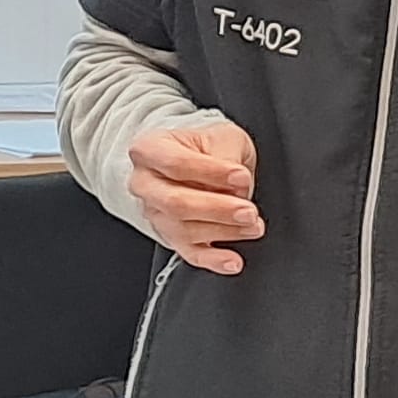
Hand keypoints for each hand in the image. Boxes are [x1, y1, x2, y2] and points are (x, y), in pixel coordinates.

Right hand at [127, 122, 262, 275]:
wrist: (197, 158)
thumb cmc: (206, 146)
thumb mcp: (221, 136)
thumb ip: (225, 156)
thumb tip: (236, 185)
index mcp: (149, 150)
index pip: (176, 164)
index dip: (211, 172)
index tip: (241, 176)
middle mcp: (145, 184)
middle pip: (175, 203)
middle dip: (217, 209)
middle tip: (248, 210)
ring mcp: (155, 213)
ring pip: (183, 229)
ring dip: (223, 231)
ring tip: (253, 226)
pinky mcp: (171, 236)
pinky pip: (190, 253)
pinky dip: (213, 260)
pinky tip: (233, 261)